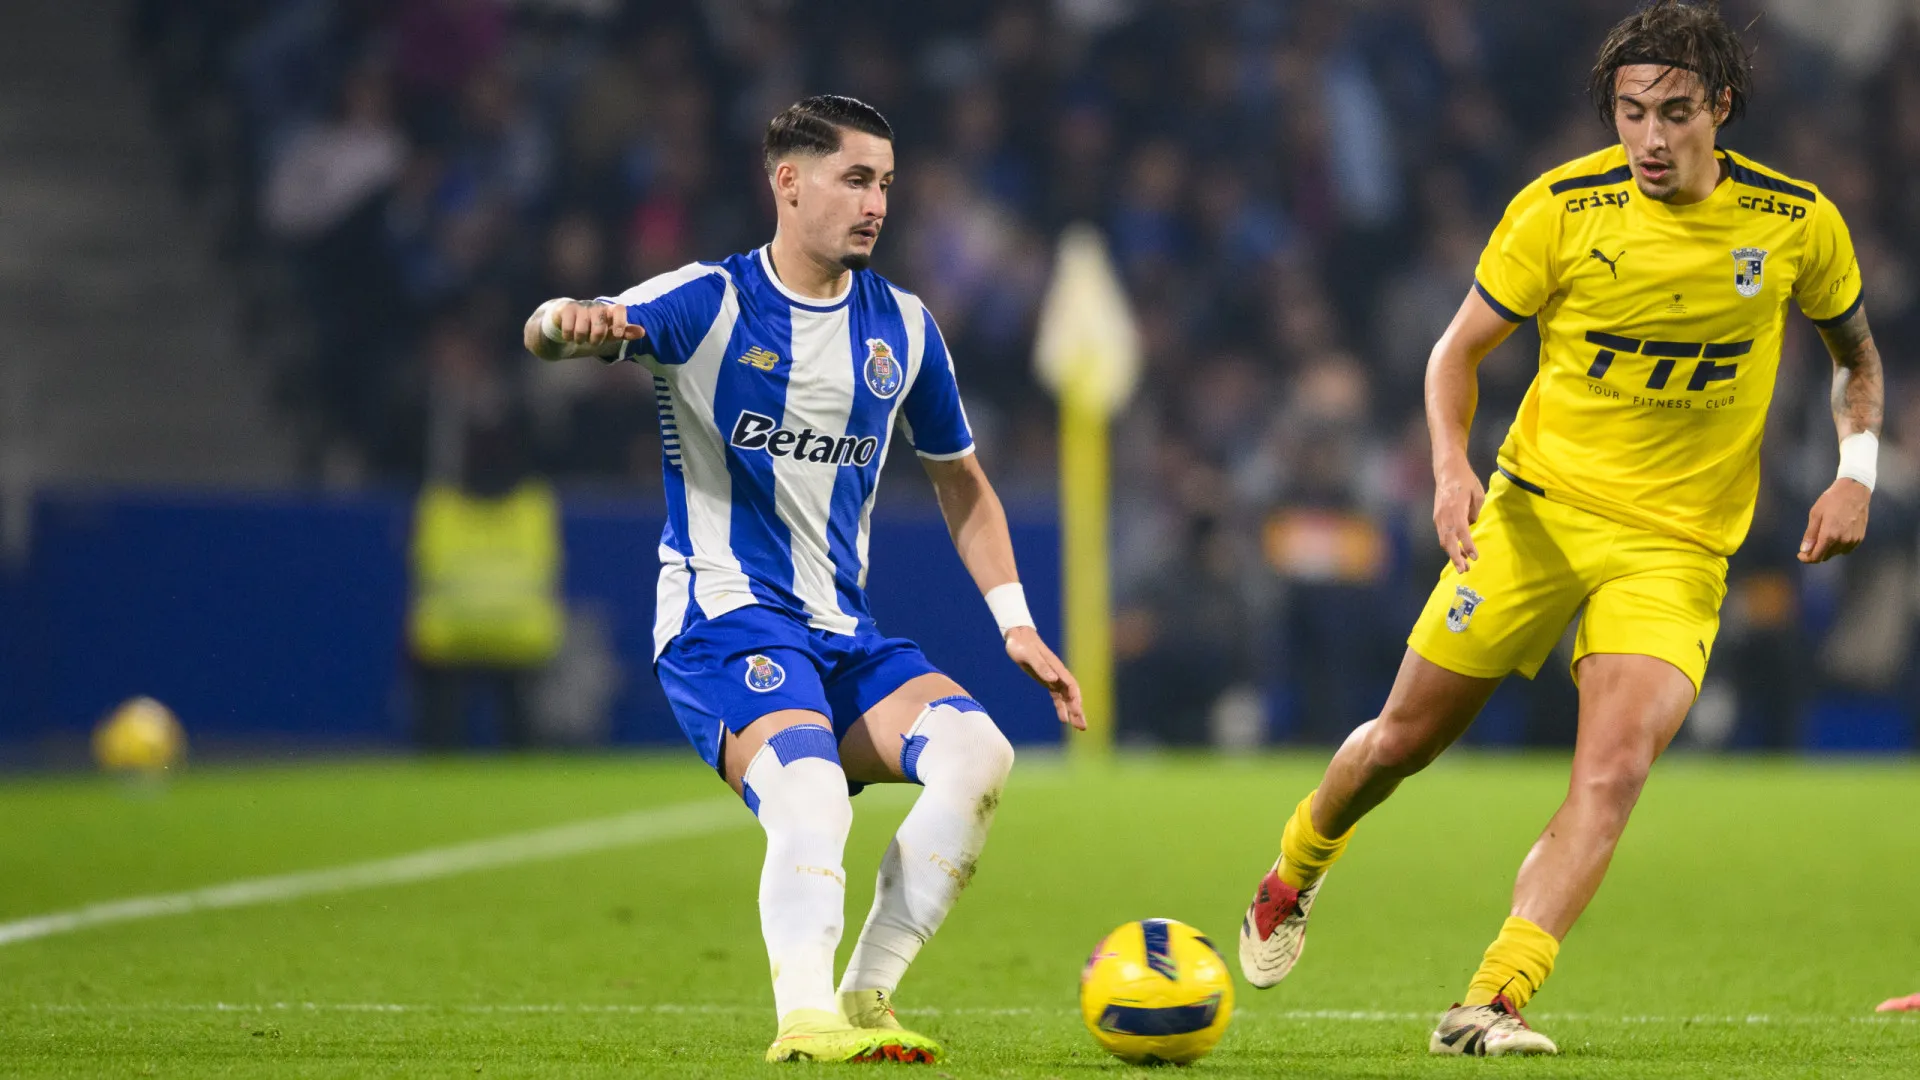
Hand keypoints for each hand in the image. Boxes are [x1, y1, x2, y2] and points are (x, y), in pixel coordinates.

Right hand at [548, 300, 644, 348]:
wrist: (569, 320)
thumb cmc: (594, 328)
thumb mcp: (610, 332)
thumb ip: (625, 332)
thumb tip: (643, 332)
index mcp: (609, 311)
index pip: (619, 309)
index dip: (621, 322)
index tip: (617, 334)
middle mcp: (596, 306)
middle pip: (599, 325)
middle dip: (596, 338)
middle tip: (593, 341)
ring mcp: (580, 306)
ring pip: (582, 329)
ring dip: (580, 338)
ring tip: (580, 338)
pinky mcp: (566, 309)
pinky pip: (568, 327)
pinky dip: (568, 336)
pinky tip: (569, 334)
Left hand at [1004, 626, 1085, 730]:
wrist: (1017, 638)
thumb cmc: (1022, 645)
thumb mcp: (1028, 655)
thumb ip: (1040, 666)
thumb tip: (1054, 679)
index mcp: (1056, 668)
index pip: (1071, 685)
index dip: (1075, 699)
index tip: (1077, 711)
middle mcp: (1058, 674)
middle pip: (1072, 694)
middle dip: (1078, 710)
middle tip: (1083, 727)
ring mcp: (1054, 678)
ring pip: (1067, 698)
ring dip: (1073, 712)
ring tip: (1079, 727)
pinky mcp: (1047, 681)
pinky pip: (1057, 697)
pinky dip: (1061, 708)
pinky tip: (1064, 719)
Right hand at [1433, 457, 1485, 573]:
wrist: (1447, 470)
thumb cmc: (1465, 480)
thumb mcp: (1478, 494)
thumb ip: (1475, 512)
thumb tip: (1471, 526)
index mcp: (1456, 508)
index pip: (1462, 531)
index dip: (1468, 545)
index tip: (1475, 556)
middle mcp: (1444, 515)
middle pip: (1448, 541)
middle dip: (1456, 557)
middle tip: (1465, 570)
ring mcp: (1439, 517)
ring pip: (1444, 540)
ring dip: (1453, 554)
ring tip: (1463, 565)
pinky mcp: (1437, 517)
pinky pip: (1442, 535)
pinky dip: (1449, 545)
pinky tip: (1457, 552)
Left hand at [1799, 479, 1869, 562]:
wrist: (1855, 491)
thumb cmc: (1832, 500)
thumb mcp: (1815, 514)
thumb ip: (1810, 534)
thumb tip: (1804, 551)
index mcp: (1829, 535)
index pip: (1816, 557)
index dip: (1807, 558)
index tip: (1801, 555)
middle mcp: (1842, 541)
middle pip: (1826, 556)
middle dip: (1816, 552)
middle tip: (1810, 543)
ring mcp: (1853, 540)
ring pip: (1836, 553)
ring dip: (1828, 549)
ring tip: (1824, 535)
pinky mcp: (1860, 538)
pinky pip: (1846, 549)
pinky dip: (1839, 546)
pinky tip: (1835, 536)